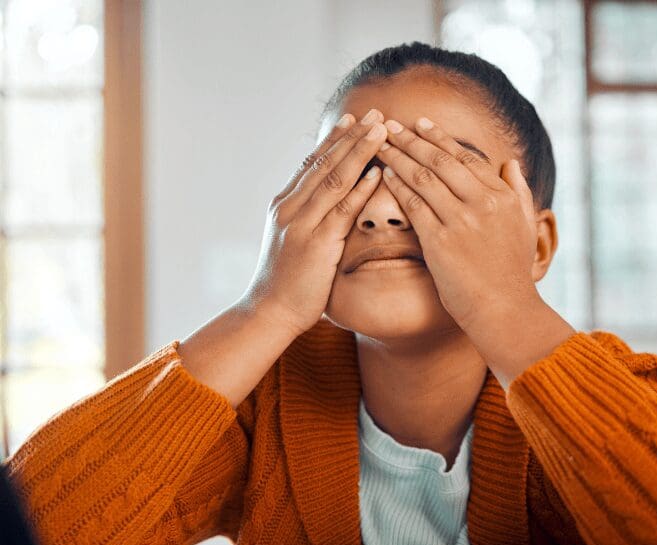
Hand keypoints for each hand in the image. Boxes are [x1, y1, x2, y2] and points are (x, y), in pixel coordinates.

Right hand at [240, 110, 387, 334]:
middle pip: (325, 163)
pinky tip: (377, 173)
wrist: (267, 312)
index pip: (311, 164)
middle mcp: (290, 208)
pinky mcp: (315, 245)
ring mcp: (301, 224)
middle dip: (352, 136)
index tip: (353, 121)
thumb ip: (305, 222)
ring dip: (360, 152)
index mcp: (284, 206)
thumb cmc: (284, 284)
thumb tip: (324, 209)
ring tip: (381, 131)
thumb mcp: (291, 244)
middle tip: (374, 114)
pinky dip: (360, 189)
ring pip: (334, 179)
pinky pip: (341, 211)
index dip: (334, 141)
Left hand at [375, 116, 545, 334]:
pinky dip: (397, 186)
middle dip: (411, 139)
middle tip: (388, 124)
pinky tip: (384, 175)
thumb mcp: (525, 227)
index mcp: (502, 196)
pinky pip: (414, 205)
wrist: (504, 309)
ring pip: (423, 177)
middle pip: (440, 160)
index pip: (465, 157)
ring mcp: (461, 221)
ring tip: (379, 144)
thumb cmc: (512, 273)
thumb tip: (511, 162)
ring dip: (398, 157)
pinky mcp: (440, 241)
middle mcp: (482, 202)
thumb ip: (519, 191)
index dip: (439, 138)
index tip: (421, 125)